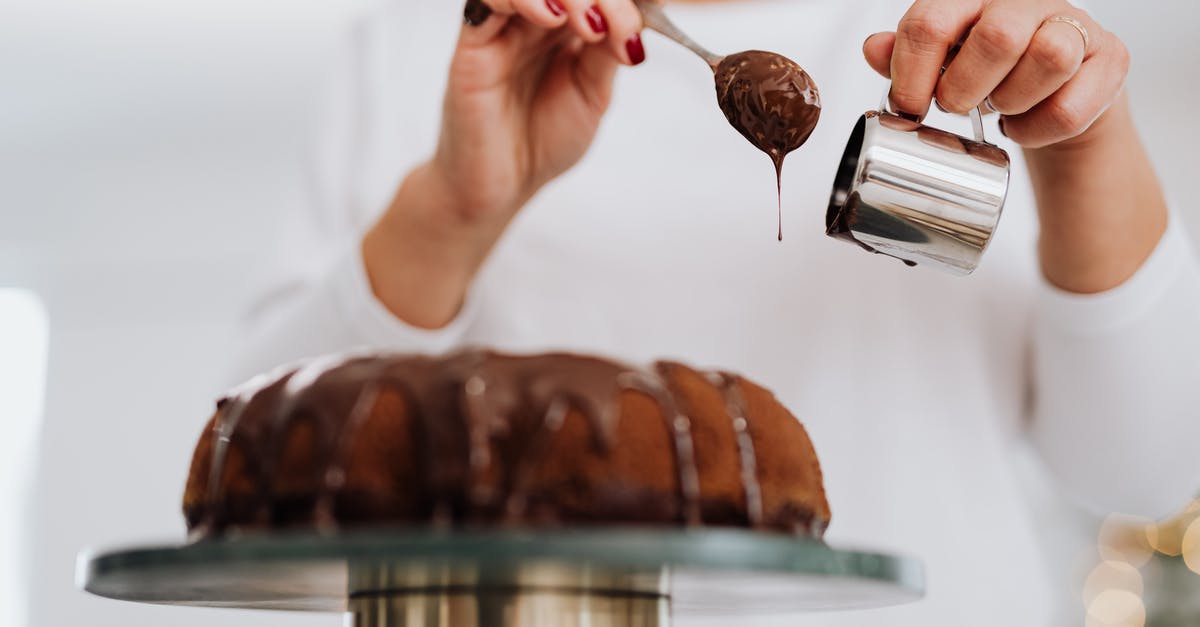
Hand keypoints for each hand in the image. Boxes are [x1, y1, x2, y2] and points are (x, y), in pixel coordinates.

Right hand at [363, 0, 644, 327]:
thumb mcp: (592, 96)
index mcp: (568, 29)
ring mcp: (505, 28)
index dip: (622, 2)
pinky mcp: (474, 42)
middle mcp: (535, 21)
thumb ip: (607, 54)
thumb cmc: (543, 142)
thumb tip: (635, 23)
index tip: (641, 25)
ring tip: (590, 25)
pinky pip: (489, 0)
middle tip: (616, 26)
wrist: (500, 186)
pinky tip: (552, 18)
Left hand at [862, 0, 1128, 149]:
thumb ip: (905, 56)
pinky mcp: (1109, 59)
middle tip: (956, 106)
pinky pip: (1073, 104)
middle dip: (964, 89)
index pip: (930, 22)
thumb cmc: (989, 72)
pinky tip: (1025, 124)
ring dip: (1011, 101)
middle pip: (996, 36)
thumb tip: (873, 49)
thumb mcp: (939, 63)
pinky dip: (1040, 128)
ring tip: (999, 108)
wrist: (1054, 93)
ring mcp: (1074, 25)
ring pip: (1048, 57)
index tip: (906, 107)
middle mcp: (1025, 2)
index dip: (909, 74)